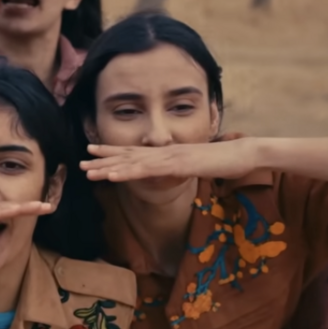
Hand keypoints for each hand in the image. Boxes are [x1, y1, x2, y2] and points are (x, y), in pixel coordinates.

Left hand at [81, 139, 260, 182]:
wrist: (246, 153)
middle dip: (104, 159)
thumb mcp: (200, 167)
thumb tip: (177, 172)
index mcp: (170, 153)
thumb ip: (185, 168)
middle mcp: (166, 152)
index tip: (95, 154)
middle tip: (81, 162)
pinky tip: (111, 176)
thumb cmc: (226, 161)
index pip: (137, 153)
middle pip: (129, 156)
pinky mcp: (177, 165)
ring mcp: (170, 157)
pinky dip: (128, 173)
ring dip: (109, 167)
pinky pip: (148, 171)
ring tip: (87, 171)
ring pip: (133, 163)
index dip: (115, 153)